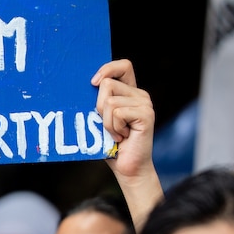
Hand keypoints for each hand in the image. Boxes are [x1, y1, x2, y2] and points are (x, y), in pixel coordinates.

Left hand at [91, 59, 155, 184]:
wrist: (127, 168)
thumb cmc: (110, 144)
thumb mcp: (100, 118)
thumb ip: (98, 100)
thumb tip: (87, 85)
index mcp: (130, 92)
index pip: (123, 65)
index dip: (107, 69)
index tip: (93, 83)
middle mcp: (140, 95)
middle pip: (107, 84)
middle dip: (98, 107)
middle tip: (108, 126)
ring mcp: (145, 104)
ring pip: (109, 101)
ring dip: (106, 122)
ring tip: (116, 134)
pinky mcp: (146, 115)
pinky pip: (117, 113)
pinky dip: (113, 128)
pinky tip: (123, 137)